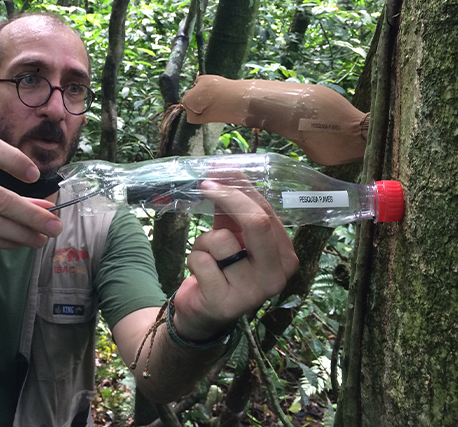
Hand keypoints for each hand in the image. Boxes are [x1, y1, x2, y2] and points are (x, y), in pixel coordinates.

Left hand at [172, 175, 298, 340]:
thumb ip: (231, 204)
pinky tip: (201, 274)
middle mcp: (277, 275)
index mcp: (286, 255)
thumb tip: (224, 168)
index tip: (217, 172)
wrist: (204, 312)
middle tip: (205, 185)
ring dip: (204, 242)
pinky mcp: (226, 303)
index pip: (266, 212)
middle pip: (256, 222)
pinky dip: (194, 260)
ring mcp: (254, 292)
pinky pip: (202, 260)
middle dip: (227, 198)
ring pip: (221, 240)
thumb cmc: (223, 268)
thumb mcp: (231, 233)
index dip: (239, 189)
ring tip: (209, 258)